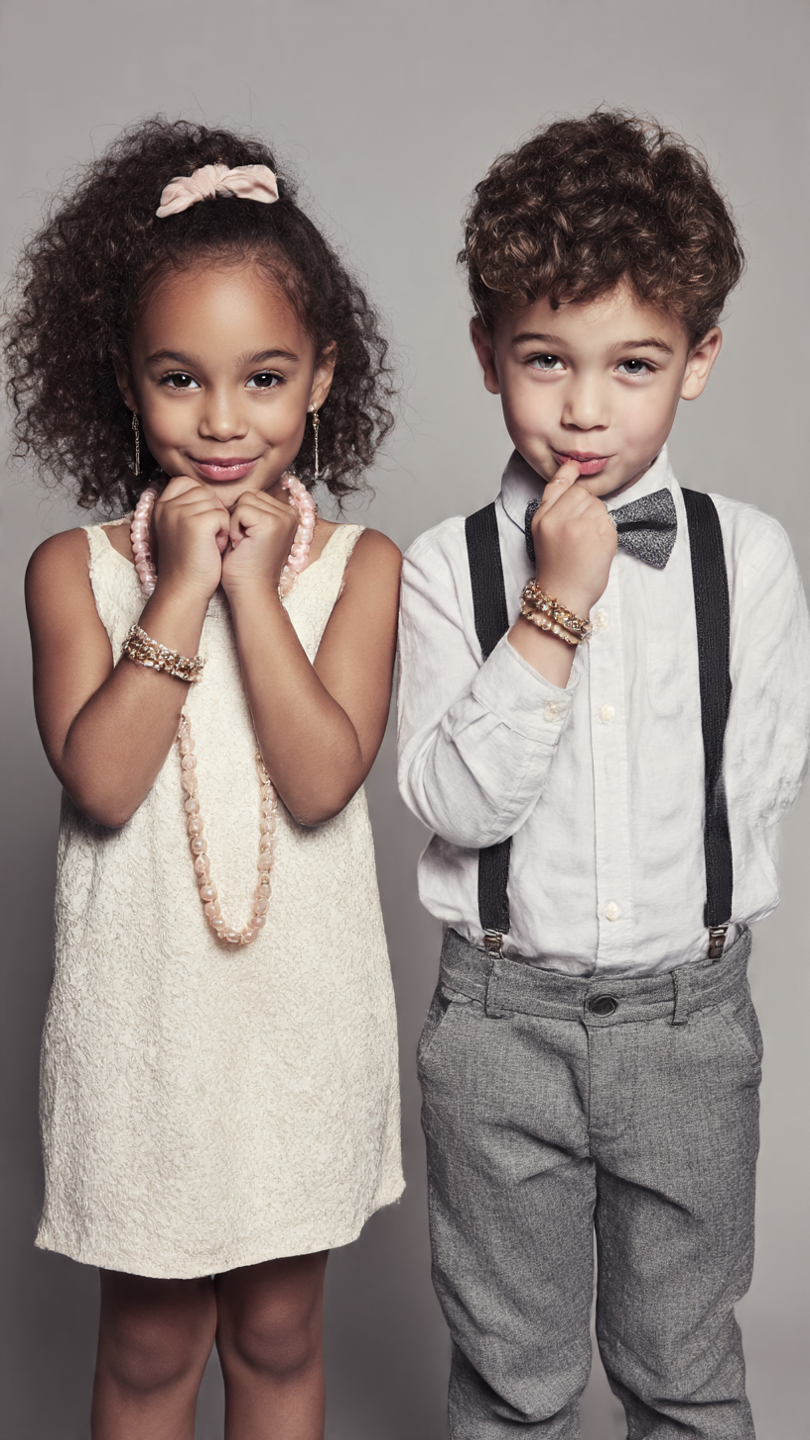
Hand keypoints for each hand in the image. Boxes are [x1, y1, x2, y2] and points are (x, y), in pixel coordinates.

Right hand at [152, 476, 229, 601]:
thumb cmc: (186, 562)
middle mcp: (167, 505)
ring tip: (207, 543)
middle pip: (204, 492)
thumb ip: (184, 508)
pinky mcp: (197, 523)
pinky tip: (214, 547)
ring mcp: (180, 513)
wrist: (183, 589)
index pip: (186, 483)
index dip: (200, 499)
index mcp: (160, 505)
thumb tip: (206, 493)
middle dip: (211, 513)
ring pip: (215, 503)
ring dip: (219, 524)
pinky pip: (223, 516)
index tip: (199, 523)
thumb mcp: (177, 529)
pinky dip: (224, 532)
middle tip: (204, 538)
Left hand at [220, 488, 298, 598]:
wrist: (250, 591)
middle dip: (240, 518)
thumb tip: (239, 491)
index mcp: (288, 514)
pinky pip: (241, 509)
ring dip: (237, 523)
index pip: (254, 496)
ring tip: (244, 544)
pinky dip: (235, 527)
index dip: (242, 518)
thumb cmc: (246, 566)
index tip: (249, 541)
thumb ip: (252, 511)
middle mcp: (291, 514)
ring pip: (245, 500)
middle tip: (246, 544)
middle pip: (250, 495)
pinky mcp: (272, 523)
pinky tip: (242, 545)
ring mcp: (284, 518)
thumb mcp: (252, 532)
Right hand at [530, 460, 616, 616]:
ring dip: (599, 520)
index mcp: (543, 517)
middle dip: (587, 506)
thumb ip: (553, 505)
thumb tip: (571, 472)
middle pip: (583, 493)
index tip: (575, 466)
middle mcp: (560, 519)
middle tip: (580, 531)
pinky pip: (610, 521)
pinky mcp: (600, 536)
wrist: (562, 597)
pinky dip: (608, 533)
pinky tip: (596, 548)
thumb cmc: (555, 568)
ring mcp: (581, 527)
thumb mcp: (542, 533)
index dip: (569, 474)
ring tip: (587, 542)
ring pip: (599, 505)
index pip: (560, 484)